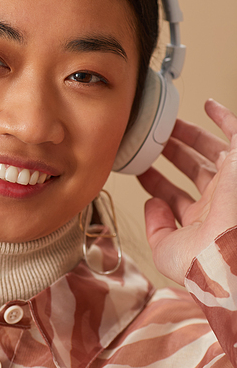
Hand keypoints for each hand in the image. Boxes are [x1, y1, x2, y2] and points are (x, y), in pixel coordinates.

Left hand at [137, 99, 236, 284]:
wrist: (225, 257)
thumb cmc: (200, 262)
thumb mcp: (165, 249)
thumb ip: (155, 227)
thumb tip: (151, 203)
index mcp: (203, 222)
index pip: (176, 197)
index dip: (157, 182)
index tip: (141, 170)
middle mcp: (219, 201)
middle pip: (193, 170)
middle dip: (173, 154)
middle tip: (154, 141)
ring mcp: (230, 182)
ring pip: (210, 151)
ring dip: (189, 136)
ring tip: (170, 125)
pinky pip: (235, 133)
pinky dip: (223, 117)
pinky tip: (208, 105)